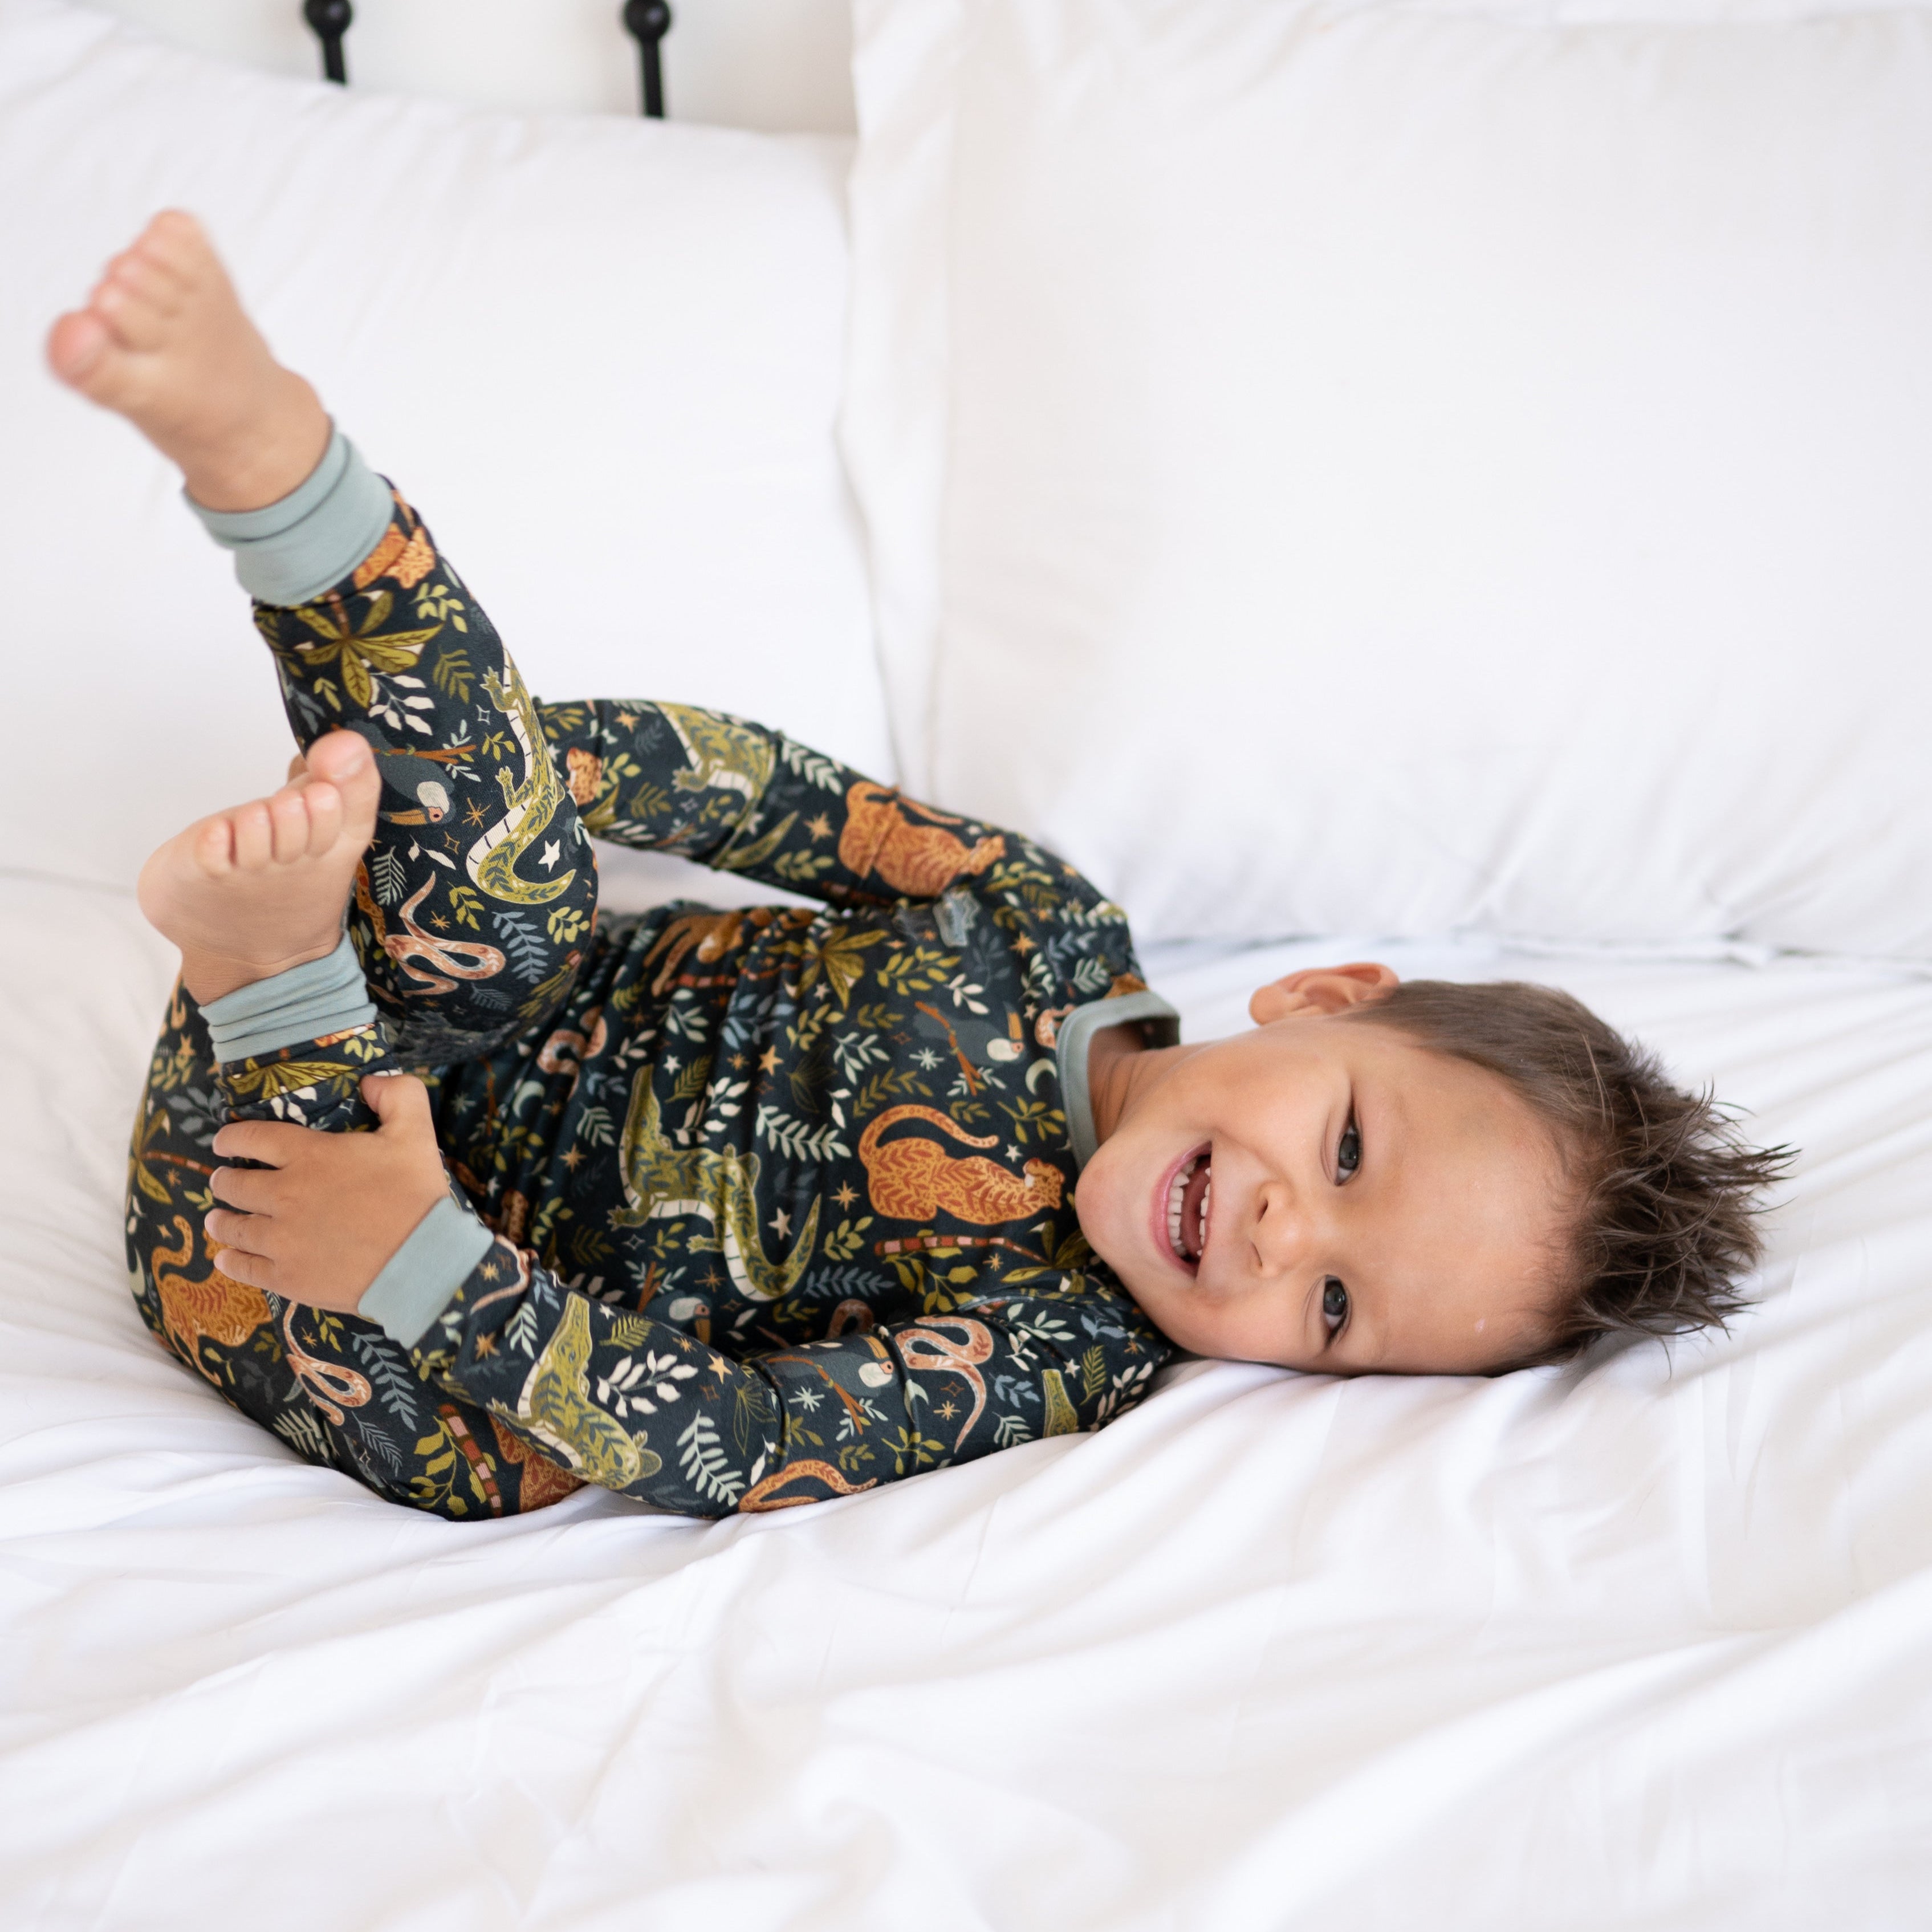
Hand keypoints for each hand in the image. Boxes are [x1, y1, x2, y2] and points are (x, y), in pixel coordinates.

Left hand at [205, 1074, 450, 1312]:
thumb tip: (370, 1081)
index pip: (252, 1138)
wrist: (420, 1259)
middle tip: (223, 1181)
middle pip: (234, 1184)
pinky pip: (244, 1267)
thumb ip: (396, 1095)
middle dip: (224, 1180)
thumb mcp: (416, 1131)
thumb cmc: (417, 1194)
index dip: (231, 1138)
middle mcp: (284, 1195)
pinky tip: (226, 1258)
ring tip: (217, 1220)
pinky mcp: (287, 1276)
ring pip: (233, 1227)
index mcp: (309, 1156)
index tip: (223, 1141)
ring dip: (220, 1220)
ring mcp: (281, 1239)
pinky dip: (230, 1260)